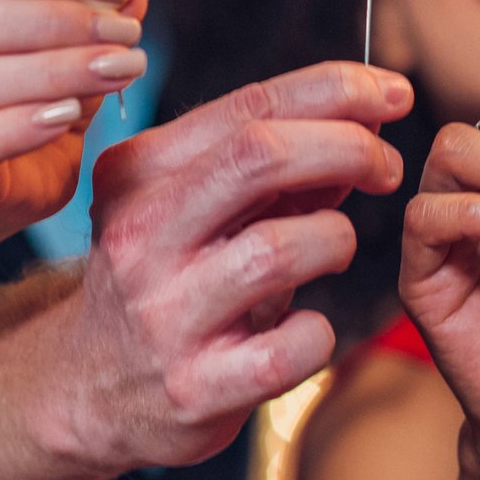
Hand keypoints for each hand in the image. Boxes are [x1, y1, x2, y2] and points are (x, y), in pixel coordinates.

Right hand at [33, 60, 412, 475]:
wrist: (87, 389)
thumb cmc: (162, 278)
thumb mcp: (194, 207)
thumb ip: (272, 166)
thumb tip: (367, 119)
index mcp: (138, 172)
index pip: (250, 106)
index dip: (337, 90)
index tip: (393, 93)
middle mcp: (140, 235)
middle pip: (261, 156)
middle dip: (347, 147)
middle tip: (388, 168)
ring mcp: (164, 314)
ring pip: (282, 247)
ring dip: (334, 238)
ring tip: (332, 248)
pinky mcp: (194, 388)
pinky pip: (296, 343)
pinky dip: (319, 331)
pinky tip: (302, 330)